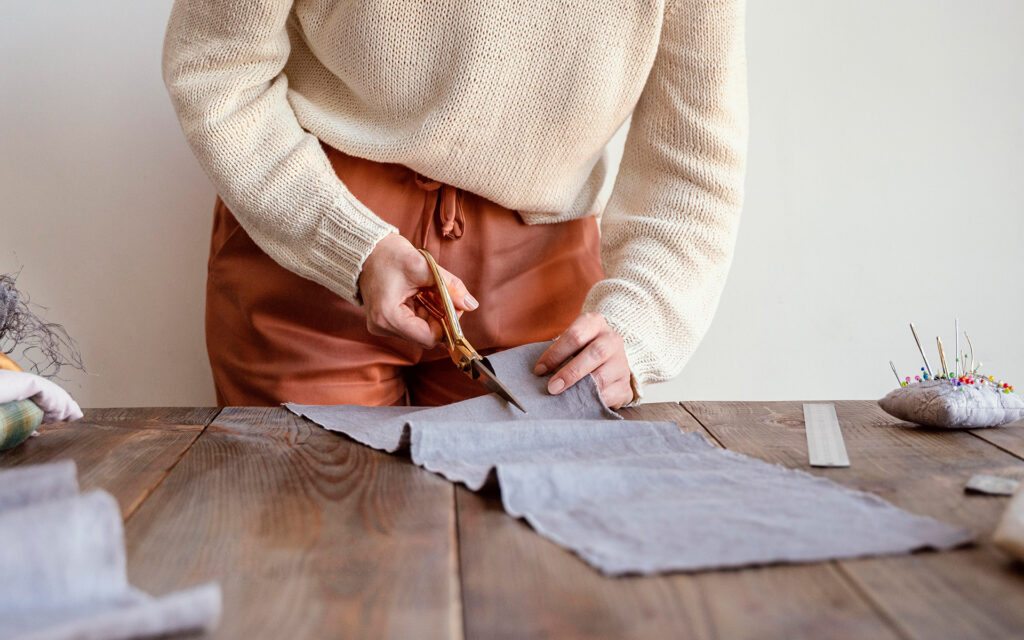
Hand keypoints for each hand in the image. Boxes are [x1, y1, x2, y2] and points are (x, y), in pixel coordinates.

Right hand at [357, 233, 477, 348]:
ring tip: (429, 289)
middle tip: (445, 293)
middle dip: (441, 316)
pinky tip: (420, 293)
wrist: (366, 249)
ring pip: (421, 329)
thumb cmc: (387, 254)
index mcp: (388, 318)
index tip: (454, 304)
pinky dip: (423, 310)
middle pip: (426, 335)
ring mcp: (383, 326)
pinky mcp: (385, 321)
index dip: (447, 324)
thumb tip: (471, 304)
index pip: (429, 337)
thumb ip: (449, 286)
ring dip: (432, 312)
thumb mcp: (423, 267)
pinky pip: (413, 323)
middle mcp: (383, 327)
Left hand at [533, 312, 633, 408]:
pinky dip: (592, 401)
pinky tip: (581, 403)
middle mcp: (612, 340)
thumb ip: (558, 353)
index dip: (555, 354)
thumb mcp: (571, 342)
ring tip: (564, 397)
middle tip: (552, 387)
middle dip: (570, 372)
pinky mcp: (625, 385)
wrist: (610, 360)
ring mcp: (622, 362)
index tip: (539, 370)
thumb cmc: (582, 350)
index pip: (576, 335)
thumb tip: (539, 373)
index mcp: (595, 323)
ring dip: (580, 390)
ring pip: (603, 377)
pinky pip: (609, 396)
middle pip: (595, 353)